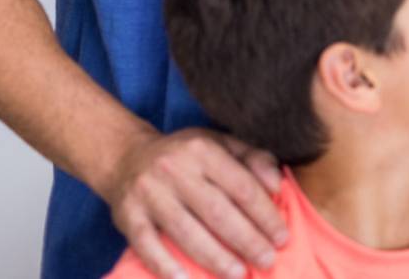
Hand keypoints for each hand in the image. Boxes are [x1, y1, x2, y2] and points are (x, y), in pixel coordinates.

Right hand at [102, 127, 286, 278]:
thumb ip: (253, 159)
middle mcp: (175, 170)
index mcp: (203, 150)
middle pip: (217, 212)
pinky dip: (165, 265)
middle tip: (267, 260)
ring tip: (238, 274)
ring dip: (214, 258)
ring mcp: (149, 194)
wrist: (126, 157)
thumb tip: (277, 185)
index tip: (282, 236)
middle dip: (246, 240)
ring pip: (186, 232)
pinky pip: (147, 244)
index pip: (241, 187)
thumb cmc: (187, 155)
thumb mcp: (221, 144)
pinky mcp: (126, 215)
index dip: (264, 215)